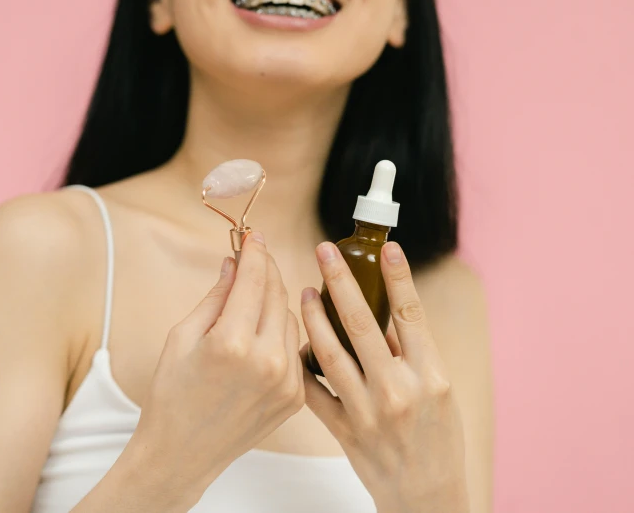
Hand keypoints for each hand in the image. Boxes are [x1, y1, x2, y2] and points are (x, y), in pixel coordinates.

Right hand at [124, 232, 303, 506]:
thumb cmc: (172, 395)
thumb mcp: (182, 337)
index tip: (253, 236)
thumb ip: (215, 297)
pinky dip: (281, 333)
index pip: (254, 280)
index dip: (254, 252)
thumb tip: (233, 265)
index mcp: (232, 343)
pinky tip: (263, 333)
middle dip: (266, 271)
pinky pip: (296, 349)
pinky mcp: (295, 397)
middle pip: (277, 294)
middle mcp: (267, 361)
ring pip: (290, 319)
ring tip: (251, 301)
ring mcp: (286, 381)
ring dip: (274, 302)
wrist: (183, 453)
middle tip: (254, 258)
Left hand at [301, 241, 468, 512]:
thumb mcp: (441, 392)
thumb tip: (386, 313)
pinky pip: (314, 390)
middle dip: (340, 281)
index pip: (411, 314)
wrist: (426, 494)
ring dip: (313, 317)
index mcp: (431, 375)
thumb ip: (414, 354)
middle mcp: (399, 389)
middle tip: (324, 250)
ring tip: (304, 291)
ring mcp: (367, 411)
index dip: (398, 276)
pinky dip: (302, 363)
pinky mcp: (344, 429)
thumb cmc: (438, 439)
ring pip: (329, 352)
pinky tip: (294, 341)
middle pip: (362, 323)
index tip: (386, 247)